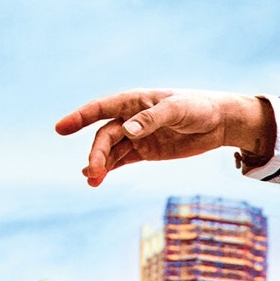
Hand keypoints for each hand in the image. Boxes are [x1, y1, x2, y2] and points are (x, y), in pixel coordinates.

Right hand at [54, 89, 273, 184]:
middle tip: (92, 172)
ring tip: (92, 180)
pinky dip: (110, 169)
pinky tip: (97, 180)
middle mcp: (130, 117)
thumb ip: (151, 119)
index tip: (60, 128)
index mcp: (134, 101)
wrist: (218, 122)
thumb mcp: (177, 110)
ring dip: (99, 164)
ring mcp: (136, 136)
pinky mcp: (145, 152)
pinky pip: (122, 161)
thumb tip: (127, 130)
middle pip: (105, 135)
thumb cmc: (198, 108)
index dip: (79, 117)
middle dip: (97, 153)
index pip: (101, 108)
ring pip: (111, 150)